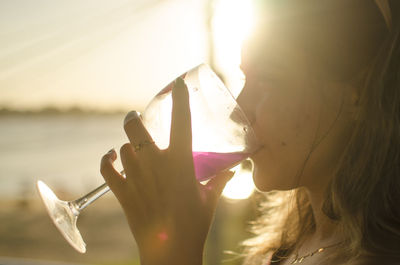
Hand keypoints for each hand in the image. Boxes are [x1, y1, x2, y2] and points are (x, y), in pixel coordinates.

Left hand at [100, 78, 233, 264]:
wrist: (170, 251)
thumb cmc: (194, 224)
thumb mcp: (210, 199)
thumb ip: (220, 180)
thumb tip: (233, 171)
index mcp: (180, 161)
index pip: (181, 120)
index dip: (179, 99)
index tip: (177, 83)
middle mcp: (155, 163)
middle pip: (134, 126)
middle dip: (133, 117)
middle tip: (136, 117)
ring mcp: (136, 177)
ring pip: (122, 147)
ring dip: (127, 145)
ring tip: (132, 149)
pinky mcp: (122, 192)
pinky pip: (106, 169)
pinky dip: (106, 160)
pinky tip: (110, 156)